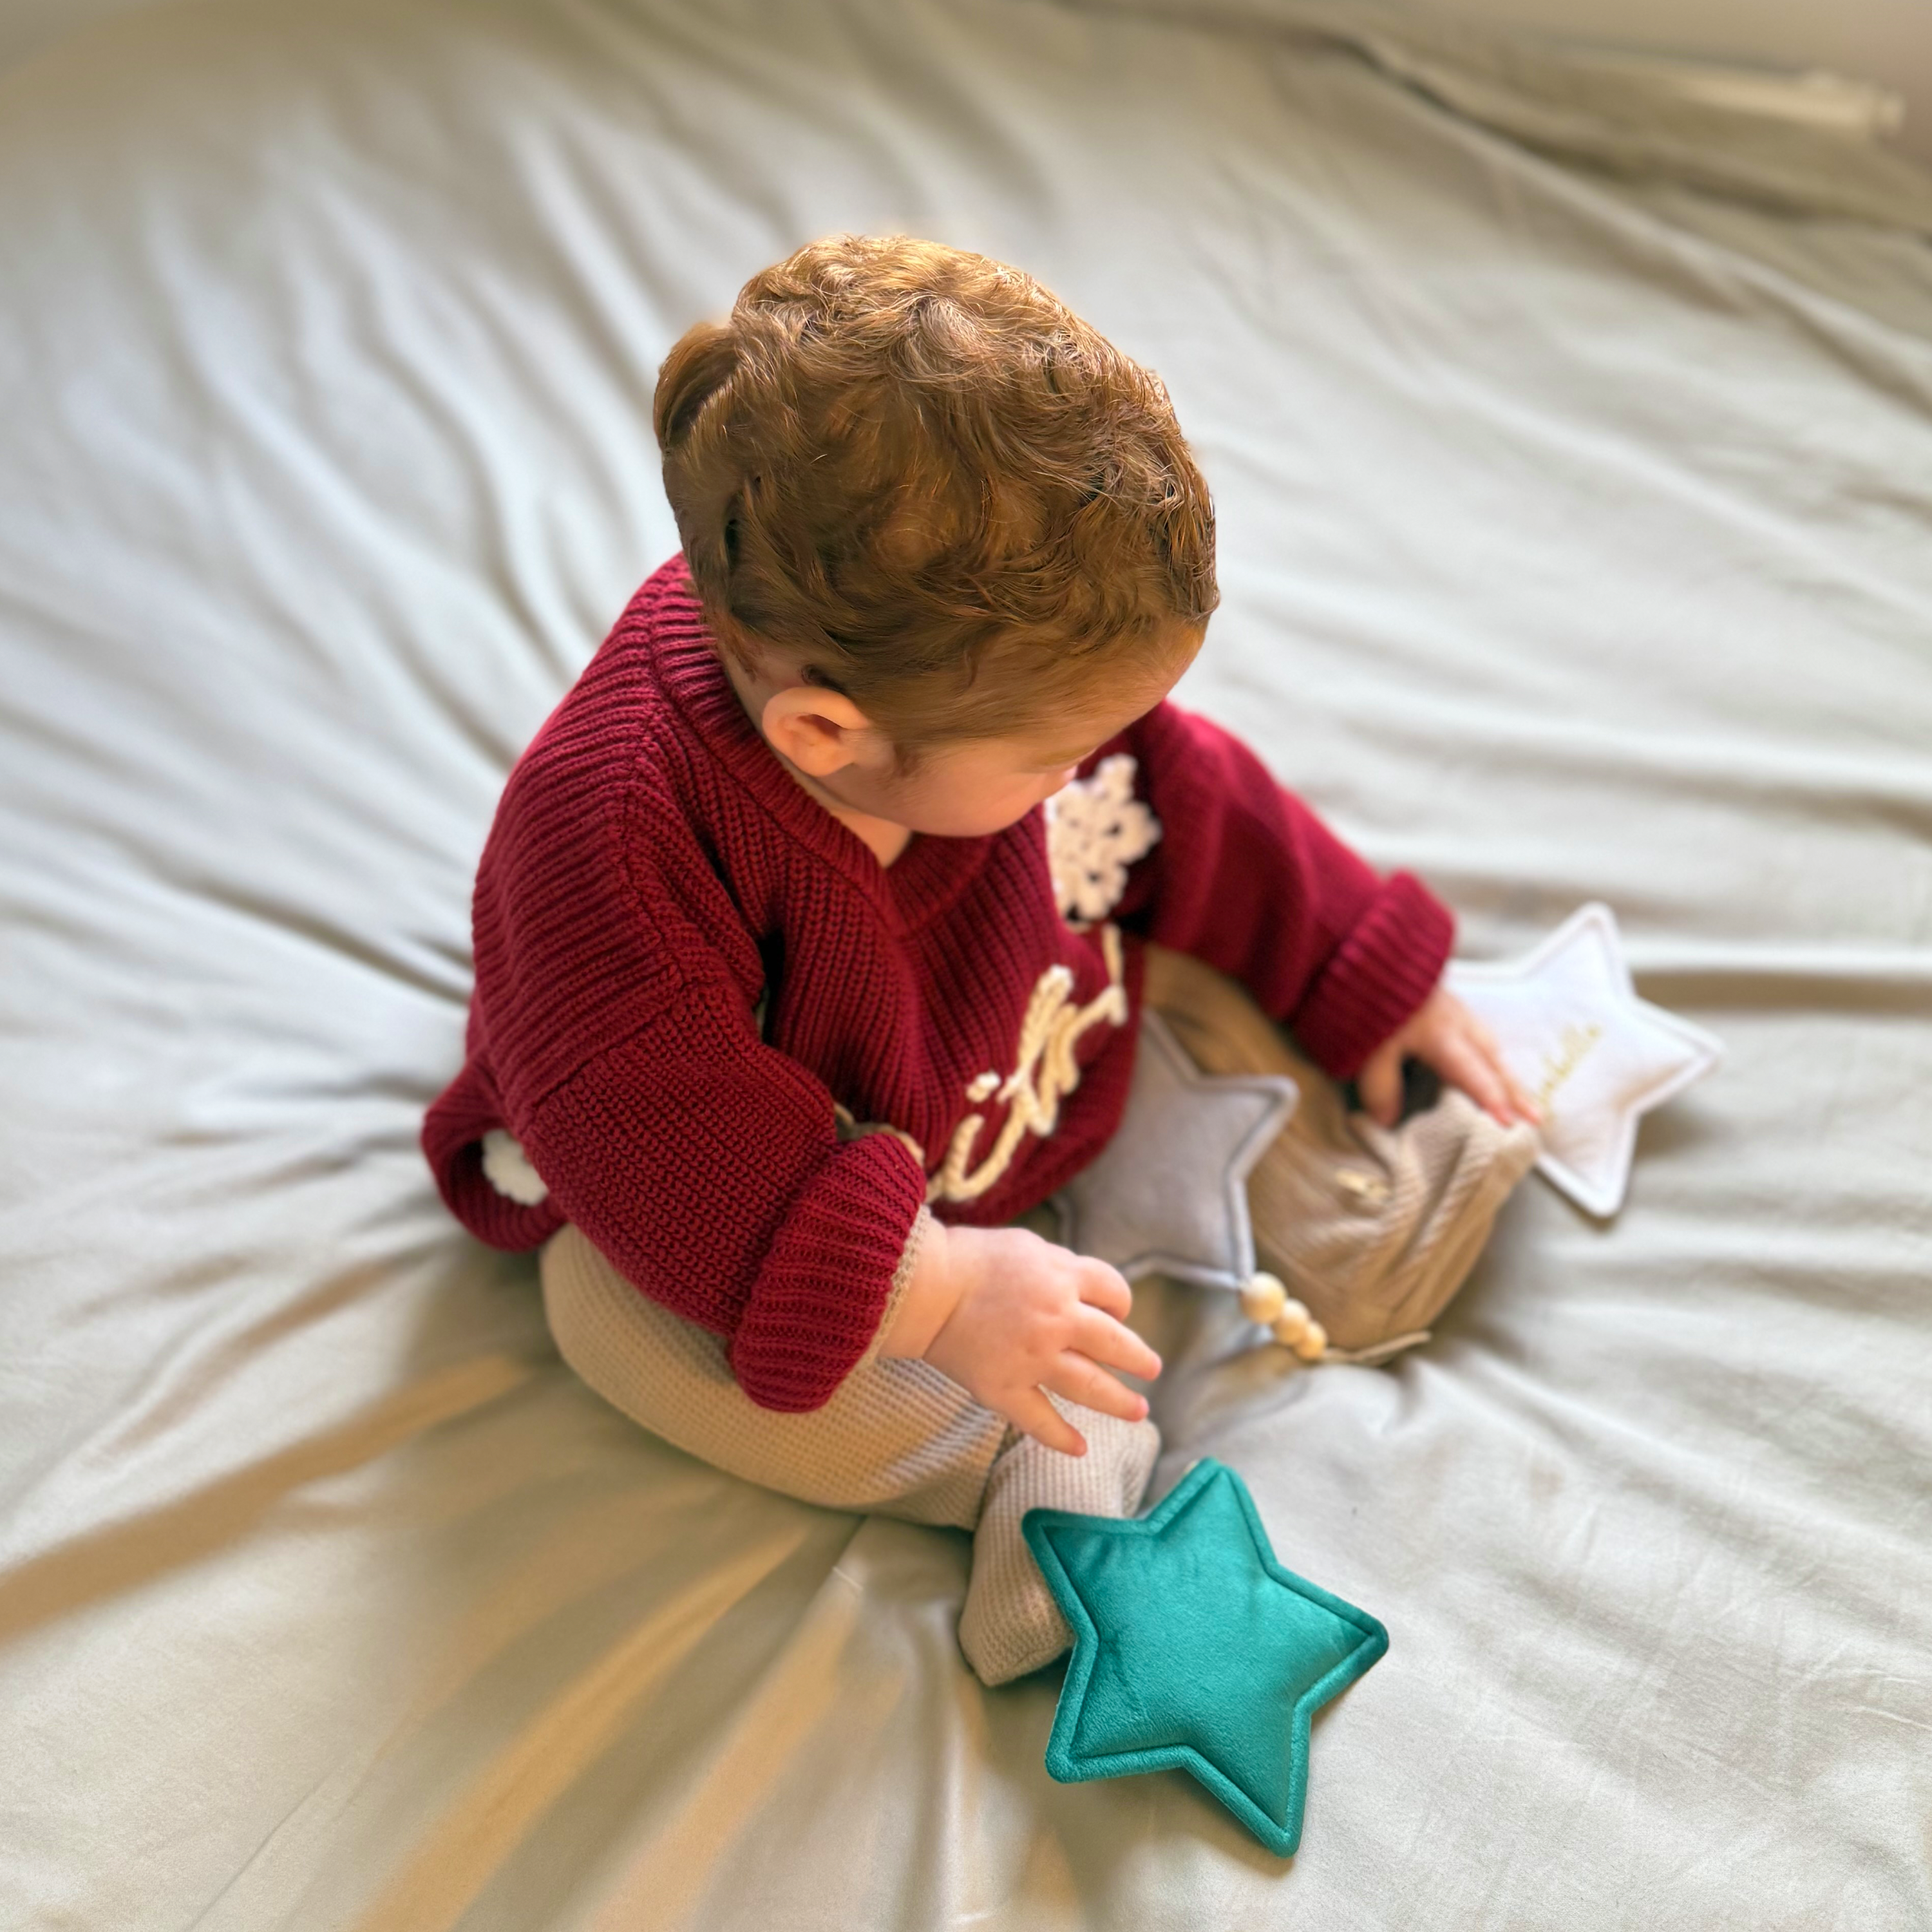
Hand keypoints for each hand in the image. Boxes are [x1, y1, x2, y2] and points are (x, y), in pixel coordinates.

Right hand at [882, 1221, 1160, 1455]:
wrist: (924, 1288)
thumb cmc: (971, 1258)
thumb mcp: (1027, 1246)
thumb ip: (1061, 1267)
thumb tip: (1088, 1289)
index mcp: (1063, 1279)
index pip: (1114, 1292)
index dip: (1120, 1303)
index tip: (1115, 1313)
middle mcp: (1057, 1320)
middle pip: (1115, 1343)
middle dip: (1139, 1359)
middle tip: (1152, 1370)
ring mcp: (1033, 1359)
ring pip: (1089, 1386)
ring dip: (1119, 1402)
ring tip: (1139, 1412)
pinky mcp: (1005, 1389)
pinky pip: (1040, 1421)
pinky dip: (1061, 1438)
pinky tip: (1080, 1448)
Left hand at [1357, 982, 1540, 1130]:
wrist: (1366, 947)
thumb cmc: (1369, 997)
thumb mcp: (1369, 1049)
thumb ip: (1381, 1088)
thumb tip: (1389, 1122)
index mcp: (1444, 1036)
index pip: (1475, 1076)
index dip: (1492, 1101)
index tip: (1511, 1125)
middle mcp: (1458, 1023)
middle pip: (1494, 1062)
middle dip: (1516, 1092)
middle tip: (1537, 1118)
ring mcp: (1455, 1009)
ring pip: (1490, 1045)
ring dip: (1505, 1073)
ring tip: (1517, 1097)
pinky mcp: (1446, 1001)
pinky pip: (1478, 1033)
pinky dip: (1489, 1054)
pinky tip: (1485, 1060)